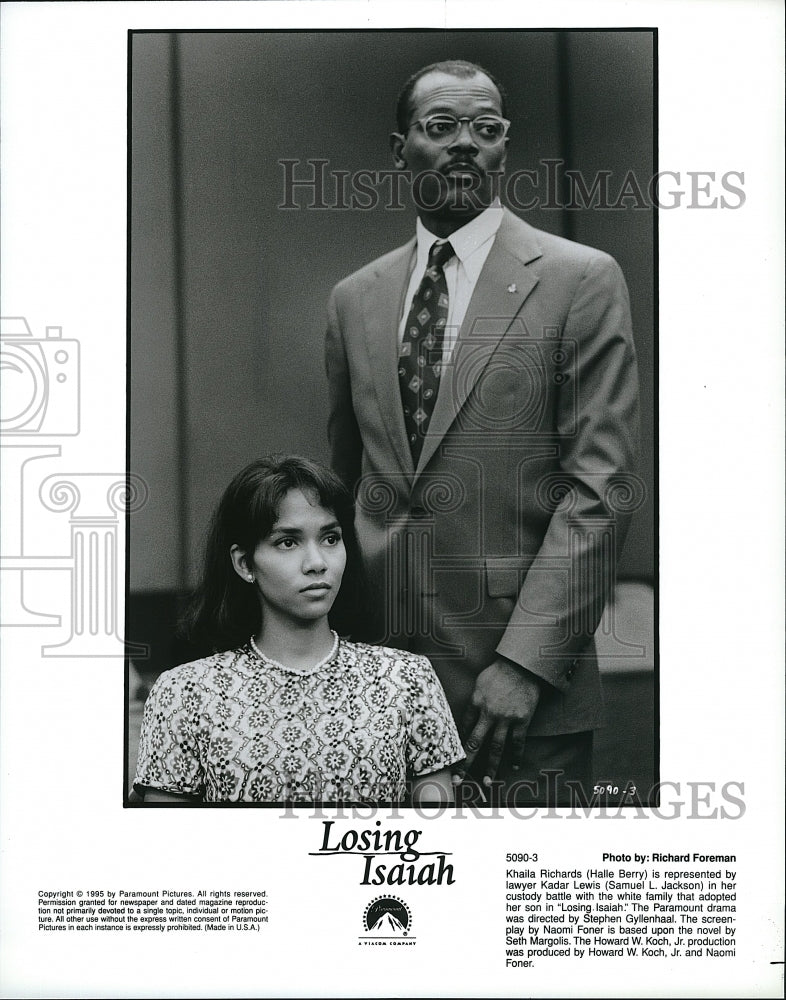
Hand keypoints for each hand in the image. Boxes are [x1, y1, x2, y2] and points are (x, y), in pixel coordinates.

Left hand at [457, 656, 540, 786]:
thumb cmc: (499, 671)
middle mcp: (488, 714)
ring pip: (496, 748)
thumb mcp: (479, 683)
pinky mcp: (522, 720)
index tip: (453, 757)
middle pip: (474, 743)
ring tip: (487, 782)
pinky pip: (518, 742)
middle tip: (458, 781)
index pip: (463, 728)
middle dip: (465, 764)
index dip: (458, 743)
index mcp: (475, 703)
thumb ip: (474, 699)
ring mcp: (505, 719)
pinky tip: (515, 766)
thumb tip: (469, 714)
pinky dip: (517, 756)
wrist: (522, 665)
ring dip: (491, 767)